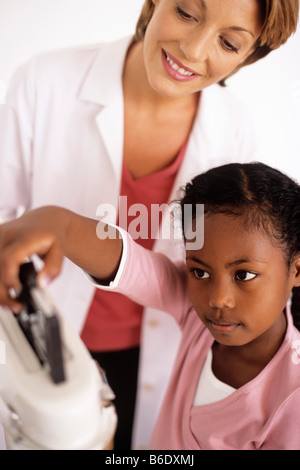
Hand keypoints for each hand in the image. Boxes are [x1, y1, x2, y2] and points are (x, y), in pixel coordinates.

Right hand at [0, 206, 122, 311]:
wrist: (45, 220)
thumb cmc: (51, 235)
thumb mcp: (60, 250)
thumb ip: (53, 268)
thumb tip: (42, 285)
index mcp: (23, 237)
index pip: (9, 259)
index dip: (9, 278)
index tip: (17, 292)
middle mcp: (7, 235)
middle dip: (3, 290)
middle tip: (15, 306)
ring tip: (9, 303)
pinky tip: (3, 290)